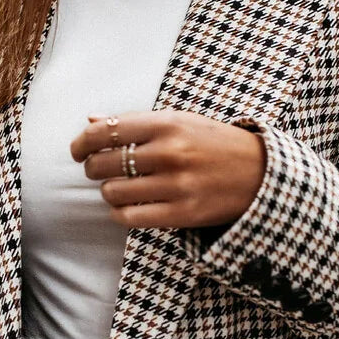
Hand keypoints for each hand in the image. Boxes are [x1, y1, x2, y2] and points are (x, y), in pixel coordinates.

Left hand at [69, 109, 265, 230]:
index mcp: (167, 124)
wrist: (260, 173)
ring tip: (118, 188)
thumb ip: (135, 122)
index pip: (105, 132)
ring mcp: (176, 185)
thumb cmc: (214, 144)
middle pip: (103, 164)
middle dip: (93, 169)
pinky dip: (119, 213)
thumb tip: (92, 121)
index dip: (82, 143)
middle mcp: (169, 153)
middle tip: (98, 170)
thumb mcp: (180, 122)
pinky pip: (129, 217)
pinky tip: (127, 206)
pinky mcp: (181, 214)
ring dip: (108, 192)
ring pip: (113, 192)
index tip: (77, 151)